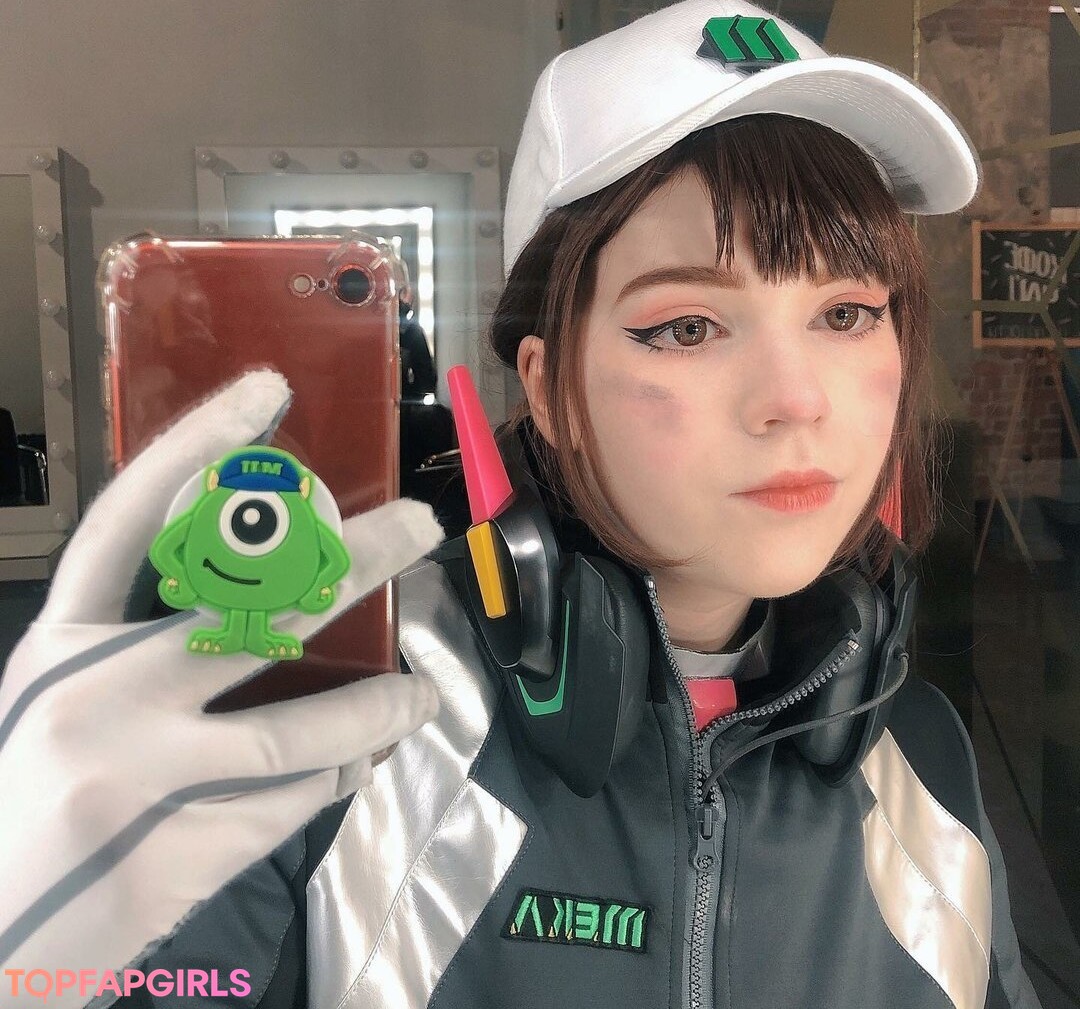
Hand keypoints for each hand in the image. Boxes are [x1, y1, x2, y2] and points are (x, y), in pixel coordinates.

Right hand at [0, 369, 443, 1006]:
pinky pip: (294, 800)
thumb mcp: (69, 697)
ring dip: (377, 709)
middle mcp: (97, 696)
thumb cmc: (35, 794)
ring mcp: (141, 777)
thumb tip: (275, 597)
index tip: (268, 392)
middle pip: (250, 609)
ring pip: (296, 731)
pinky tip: (362, 763)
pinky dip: (340, 777)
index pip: (132, 517)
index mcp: (62, 642)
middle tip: (420, 528)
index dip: (197, 444)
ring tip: (421, 693)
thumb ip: (147, 645)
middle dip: (354, 562)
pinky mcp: (182, 850)